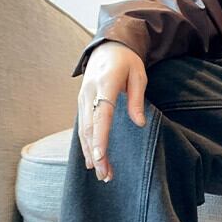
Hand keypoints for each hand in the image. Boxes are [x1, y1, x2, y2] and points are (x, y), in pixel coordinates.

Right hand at [79, 41, 147, 181]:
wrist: (107, 45)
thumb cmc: (127, 61)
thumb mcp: (139, 75)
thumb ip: (137, 100)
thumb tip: (139, 123)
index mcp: (104, 85)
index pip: (101, 117)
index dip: (100, 139)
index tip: (100, 158)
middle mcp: (89, 93)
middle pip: (89, 129)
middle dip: (96, 154)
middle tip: (105, 176)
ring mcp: (82, 98)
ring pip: (83, 130)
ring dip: (91, 153)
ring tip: (101, 174)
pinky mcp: (82, 102)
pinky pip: (82, 126)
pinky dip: (86, 144)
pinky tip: (92, 160)